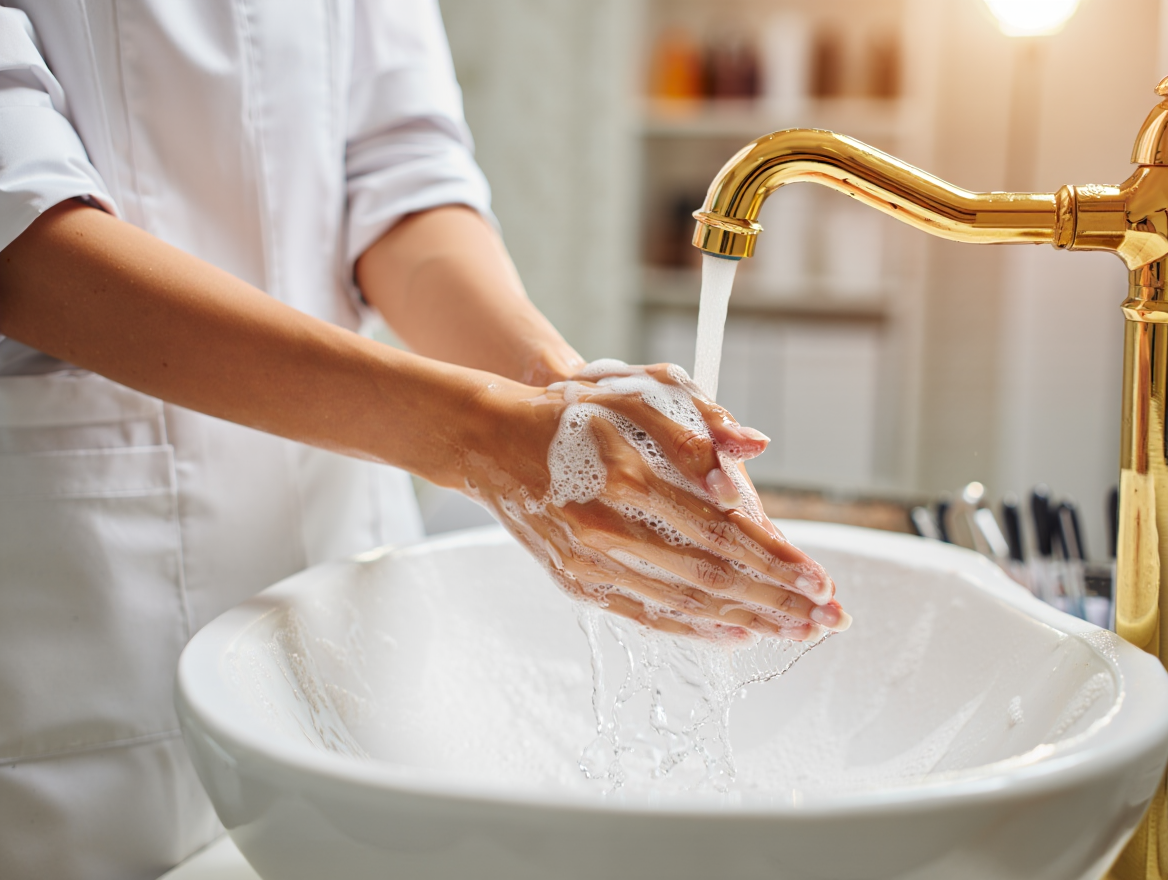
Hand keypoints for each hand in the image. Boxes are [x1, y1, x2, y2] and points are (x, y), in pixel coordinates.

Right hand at [460, 360, 849, 641]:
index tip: (821, 580)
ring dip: (745, 621)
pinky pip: (646, 616)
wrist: (493, 443)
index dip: (777, 559)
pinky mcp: (578, 583)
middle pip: (710, 577)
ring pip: (682, 604)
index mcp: (628, 477)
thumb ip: (698, 422)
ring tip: (793, 631)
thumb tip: (753, 449)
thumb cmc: (573, 414)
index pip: (722, 531)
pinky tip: (733, 635)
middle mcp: (608, 528)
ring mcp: (590, 563)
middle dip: (776, 602)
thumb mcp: (635, 394)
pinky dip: (693, 629)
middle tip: (826, 619)